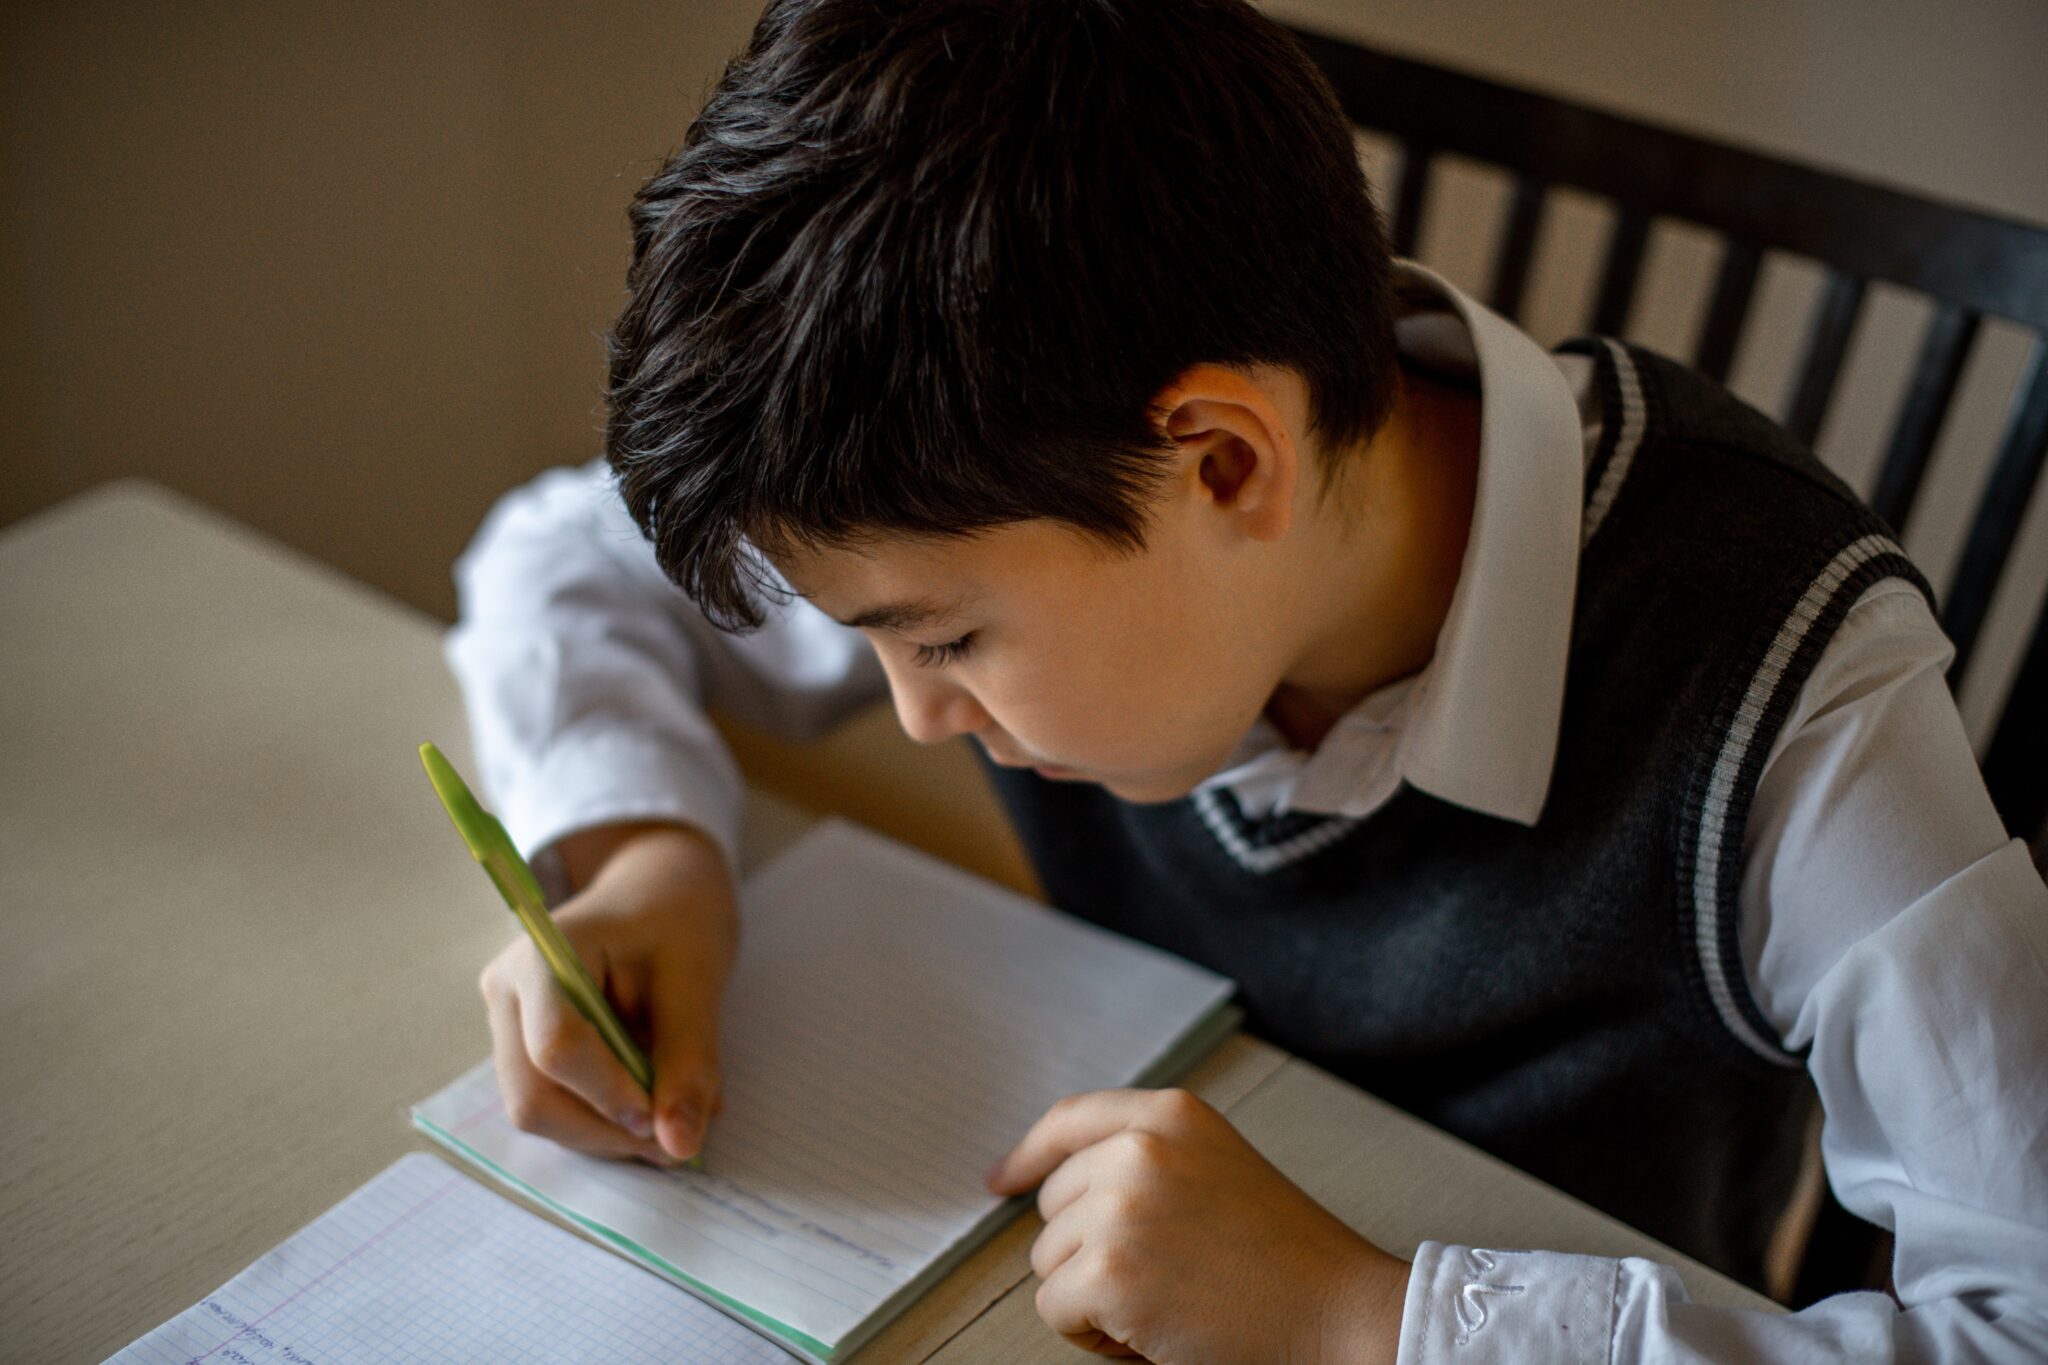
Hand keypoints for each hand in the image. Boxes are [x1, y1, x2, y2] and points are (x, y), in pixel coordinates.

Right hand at [478, 822, 736, 1164]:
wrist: (655, 892)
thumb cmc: (676, 919)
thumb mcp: (698, 980)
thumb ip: (689, 1061)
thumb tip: (680, 1147)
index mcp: (544, 952)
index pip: (556, 1046)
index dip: (609, 1096)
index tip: (664, 1121)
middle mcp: (508, 989)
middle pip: (533, 1095)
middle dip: (605, 1130)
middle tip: (676, 1140)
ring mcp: (507, 1021)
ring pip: (538, 1111)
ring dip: (606, 1133)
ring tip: (671, 1116)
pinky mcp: (521, 1047)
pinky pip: (551, 1103)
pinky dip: (601, 1119)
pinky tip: (648, 1102)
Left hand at [987, 1088, 1409, 1363]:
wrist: (1341, 1313)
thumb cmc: (1288, 1259)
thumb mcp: (1216, 1169)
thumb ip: (1148, 1158)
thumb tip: (1059, 1187)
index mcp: (1170, 1114)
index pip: (1068, 1120)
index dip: (1030, 1155)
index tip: (1003, 1180)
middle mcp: (1139, 1148)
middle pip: (1053, 1204)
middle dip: (1088, 1250)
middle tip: (1161, 1277)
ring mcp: (1120, 1208)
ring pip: (1048, 1261)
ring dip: (1092, 1295)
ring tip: (1167, 1302)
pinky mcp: (1108, 1272)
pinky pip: (1055, 1309)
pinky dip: (1093, 1334)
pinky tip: (1153, 1331)